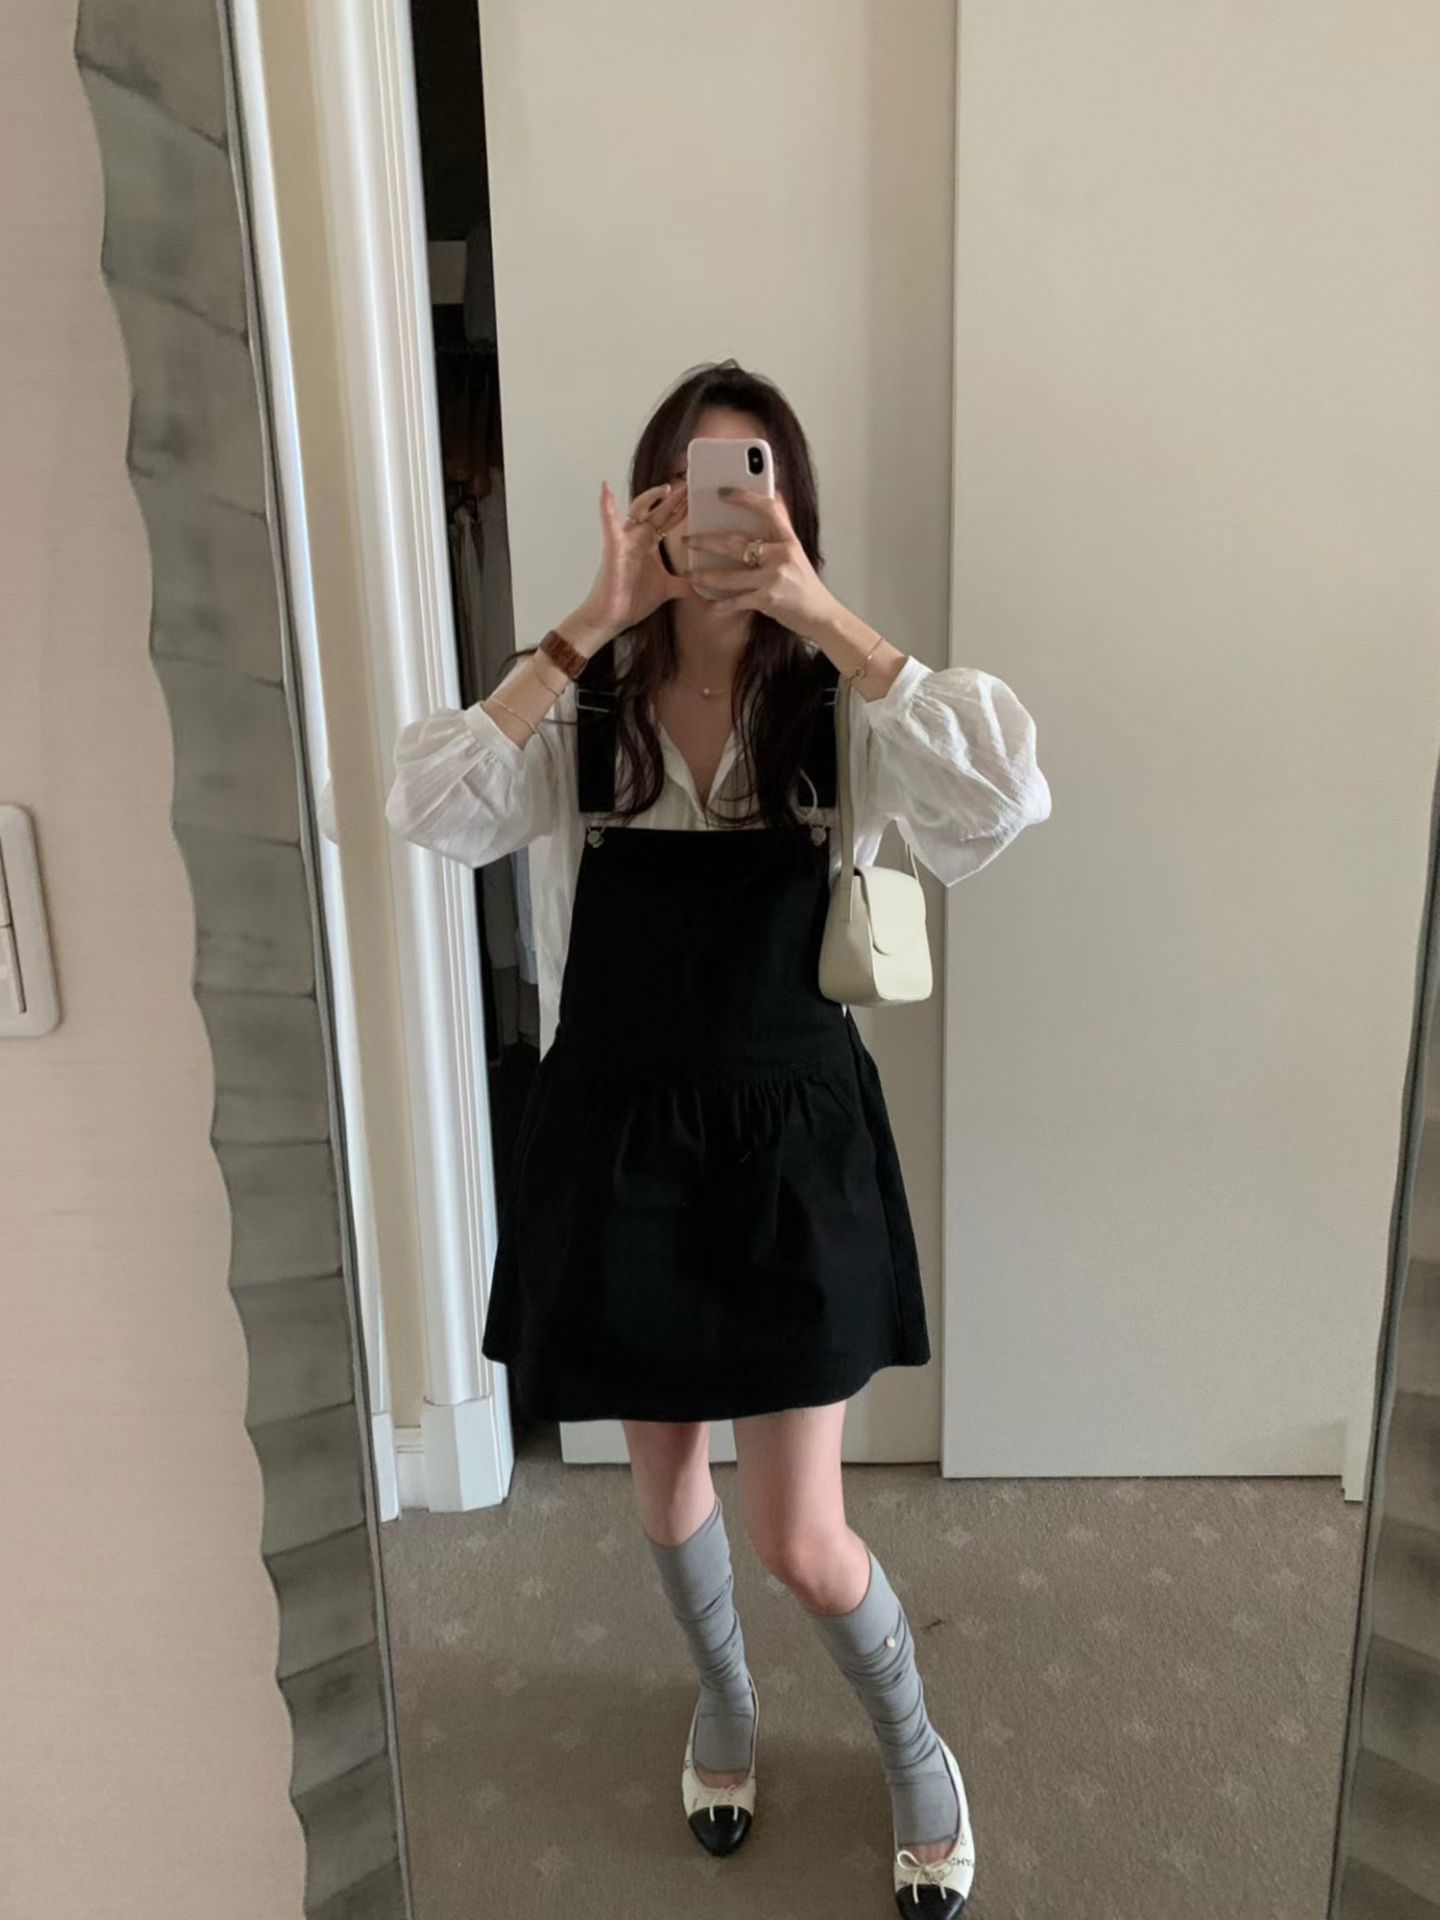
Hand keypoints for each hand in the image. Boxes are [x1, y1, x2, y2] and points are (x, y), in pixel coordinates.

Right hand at [562, 480, 692, 650]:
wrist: (612, 617)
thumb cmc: (633, 600)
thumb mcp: (668, 589)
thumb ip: (684, 584)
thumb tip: (704, 589)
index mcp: (650, 543)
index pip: (669, 520)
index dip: (682, 508)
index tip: (697, 495)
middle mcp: (638, 536)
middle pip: (659, 510)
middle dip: (675, 498)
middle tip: (691, 484)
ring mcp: (626, 539)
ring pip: (638, 508)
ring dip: (652, 497)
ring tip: (668, 488)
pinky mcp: (614, 546)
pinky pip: (609, 522)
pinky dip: (607, 505)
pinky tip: (606, 488)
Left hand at [682, 491, 842, 640]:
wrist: (820, 614)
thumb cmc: (804, 583)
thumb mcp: (795, 553)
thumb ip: (778, 533)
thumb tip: (764, 505)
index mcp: (788, 539)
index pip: (767, 509)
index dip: (745, 498)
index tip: (723, 492)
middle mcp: (781, 555)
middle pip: (736, 543)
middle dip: (706, 541)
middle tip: (687, 539)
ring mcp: (773, 578)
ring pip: (729, 575)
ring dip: (705, 575)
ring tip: (690, 572)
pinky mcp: (767, 599)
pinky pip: (736, 600)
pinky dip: (721, 603)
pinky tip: (709, 602)